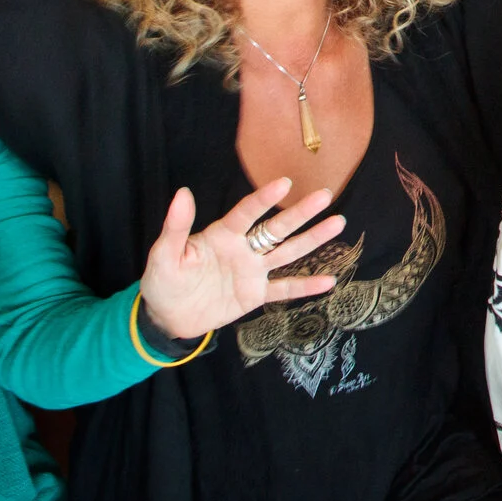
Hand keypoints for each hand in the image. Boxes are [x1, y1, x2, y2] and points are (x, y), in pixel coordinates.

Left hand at [138, 178, 350, 340]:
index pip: (247, 214)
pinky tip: (328, 281)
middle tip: (325, 194)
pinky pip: (284, 289)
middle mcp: (243, 249)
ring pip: (287, 252)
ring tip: (338, 223)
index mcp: (222, 235)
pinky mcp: (254, 295)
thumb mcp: (164, 255)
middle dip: (301, 212)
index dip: (263, 199)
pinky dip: (305, 286)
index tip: (284, 183)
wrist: (167, 317)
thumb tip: (182, 193)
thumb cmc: (163, 280)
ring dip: (312, 239)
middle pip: (276, 228)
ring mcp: (252, 272)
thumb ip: (176, 227)